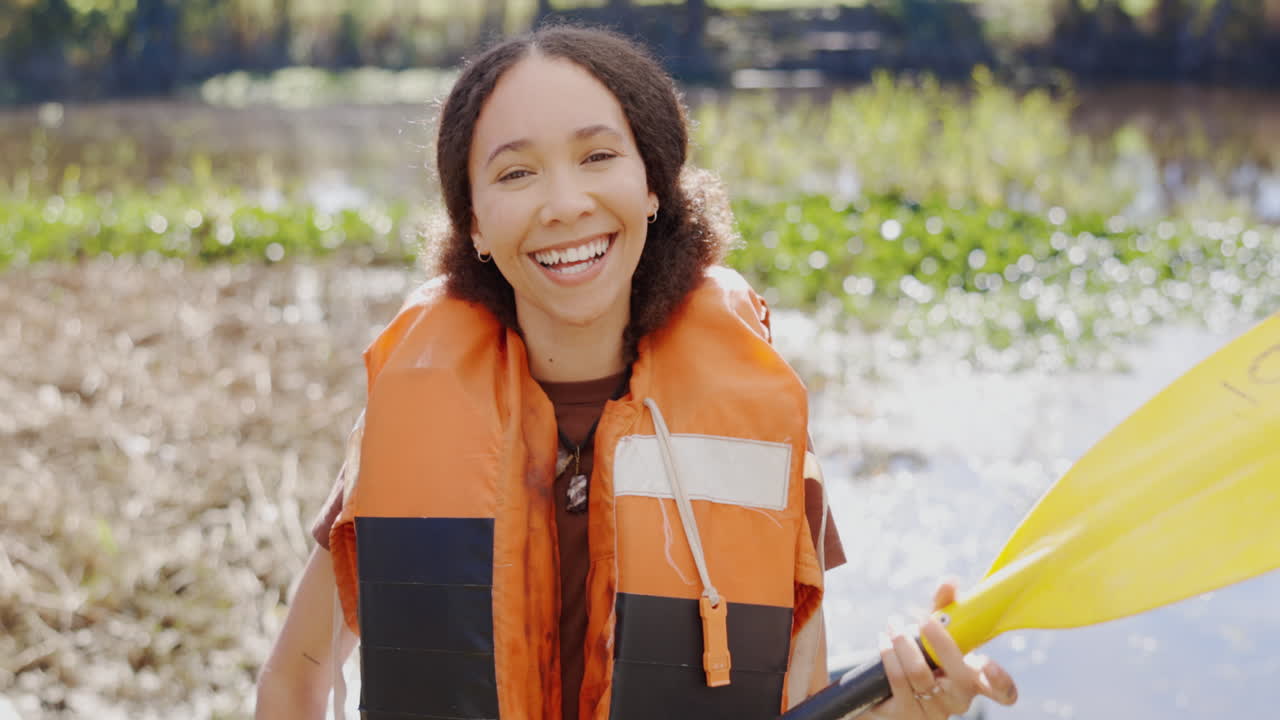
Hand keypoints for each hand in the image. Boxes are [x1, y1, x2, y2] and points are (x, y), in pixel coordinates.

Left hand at [866, 578, 1017, 719]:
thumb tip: (949, 581)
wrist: (885, 690)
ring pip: (920, 673)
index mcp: (974, 680)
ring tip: (893, 624)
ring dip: (903, 642)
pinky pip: (898, 679)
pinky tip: (884, 641)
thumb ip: (945, 608)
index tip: (988, 664)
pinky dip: (889, 654)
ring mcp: (932, 711)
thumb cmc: (922, 656)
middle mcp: (958, 700)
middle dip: (942, 643)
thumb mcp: (934, 631)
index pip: (1001, 690)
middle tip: (924, 619)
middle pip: (959, 675)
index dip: (1001, 681)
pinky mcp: (906, 715)